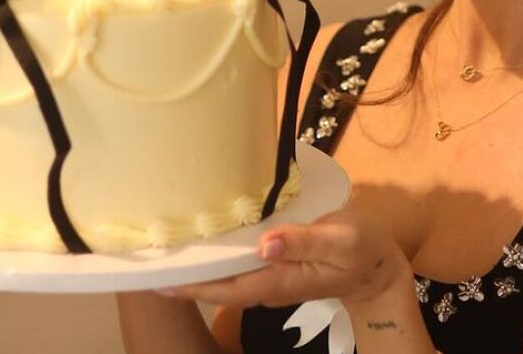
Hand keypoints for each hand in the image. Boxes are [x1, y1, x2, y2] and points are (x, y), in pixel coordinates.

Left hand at [157, 205, 409, 308]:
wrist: (379, 265)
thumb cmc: (363, 248)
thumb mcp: (341, 240)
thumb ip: (303, 242)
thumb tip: (264, 243)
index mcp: (278, 280)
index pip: (223, 288)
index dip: (188, 285)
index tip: (154, 277)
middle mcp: (266, 282)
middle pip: (215, 284)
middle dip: (180, 275)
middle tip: (143, 254)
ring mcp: (268, 274)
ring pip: (223, 273)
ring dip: (194, 263)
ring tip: (161, 241)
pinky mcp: (272, 262)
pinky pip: (236, 262)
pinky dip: (215, 252)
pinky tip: (199, 235)